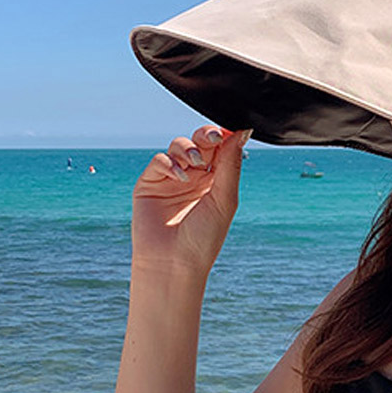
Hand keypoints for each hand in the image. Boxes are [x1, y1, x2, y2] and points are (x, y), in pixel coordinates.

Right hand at [130, 125, 251, 278]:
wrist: (174, 263)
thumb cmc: (204, 238)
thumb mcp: (224, 198)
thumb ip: (230, 164)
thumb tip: (242, 132)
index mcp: (216, 181)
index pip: (220, 149)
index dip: (224, 136)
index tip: (231, 129)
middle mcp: (194, 177)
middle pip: (200, 142)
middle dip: (206, 135)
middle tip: (213, 137)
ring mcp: (171, 179)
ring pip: (178, 146)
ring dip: (188, 148)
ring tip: (195, 161)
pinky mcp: (149, 183)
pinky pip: (159, 160)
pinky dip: (169, 163)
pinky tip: (179, 177)